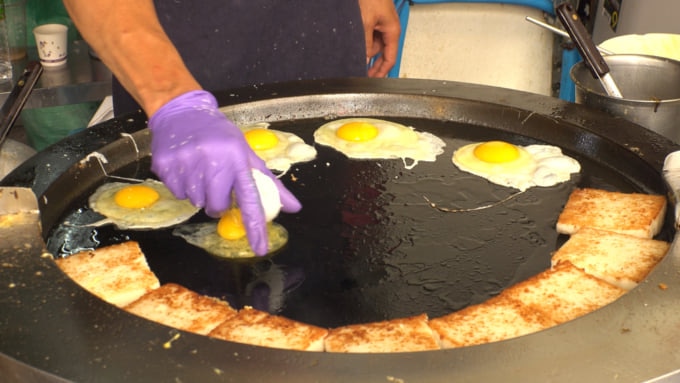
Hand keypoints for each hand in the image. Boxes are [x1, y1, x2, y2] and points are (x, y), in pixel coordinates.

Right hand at [148, 90, 301, 254]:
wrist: (183, 112)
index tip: (260, 248)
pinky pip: (176, 193)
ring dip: (199, 193)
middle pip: (217, 206)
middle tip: (216, 184)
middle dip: (218, 203)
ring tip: (199, 170)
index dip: (255, 226)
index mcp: (237, 158)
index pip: (250, 199)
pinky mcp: (166, 165)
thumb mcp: (246, 154)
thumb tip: (294, 208)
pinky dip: (182, 186)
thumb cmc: (220, 136)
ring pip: (196, 201)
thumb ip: (269, 183)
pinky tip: (185, 167)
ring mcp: (187, 162)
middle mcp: (212, 160)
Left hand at [358, 0, 401, 77]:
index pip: (390, 59)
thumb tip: (362, 60)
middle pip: (380, 54)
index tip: (372, 81)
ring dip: (363, 51)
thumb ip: (364, 42)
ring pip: (372, 45)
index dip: (381, 72)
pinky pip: (367, 37)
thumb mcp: (366, 22)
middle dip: (371, 63)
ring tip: (352, 57)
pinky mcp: (371, 21)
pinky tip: (352, 46)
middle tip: (361, 75)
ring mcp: (379, 26)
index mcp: (392, 31)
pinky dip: (361, 42)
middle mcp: (387, 30)